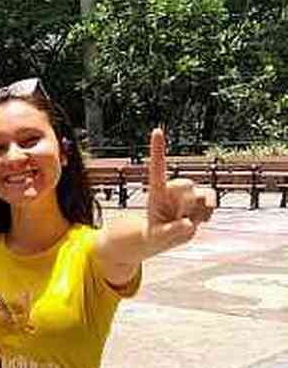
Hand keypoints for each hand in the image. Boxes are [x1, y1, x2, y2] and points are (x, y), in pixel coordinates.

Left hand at [145, 128, 213, 256]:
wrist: (166, 237)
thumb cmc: (156, 234)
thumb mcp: (158, 237)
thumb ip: (171, 231)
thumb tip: (189, 225)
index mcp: (158, 190)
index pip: (158, 166)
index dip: (158, 148)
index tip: (157, 130)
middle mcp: (174, 187)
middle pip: (187, 185)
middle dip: (185, 203)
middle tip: (177, 218)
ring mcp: (189, 193)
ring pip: (202, 195)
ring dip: (198, 211)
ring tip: (185, 220)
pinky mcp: (201, 200)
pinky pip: (211, 203)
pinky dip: (208, 213)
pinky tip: (199, 220)